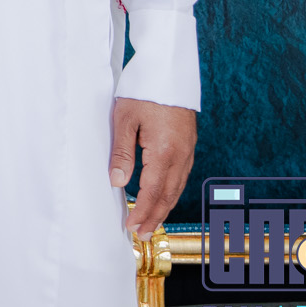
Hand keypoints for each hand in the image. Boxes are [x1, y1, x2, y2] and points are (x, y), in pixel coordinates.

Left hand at [110, 97, 196, 236]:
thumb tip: (117, 182)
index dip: (142, 212)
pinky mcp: (188, 144)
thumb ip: (122, 153)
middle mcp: (181, 155)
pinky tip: (163, 197)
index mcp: (165, 151)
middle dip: (154, 217)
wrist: (168, 71)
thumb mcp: (124, 120)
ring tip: (150, 223)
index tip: (131, 227)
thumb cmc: (143, 92)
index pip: (152, 191)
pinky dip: (172, 192)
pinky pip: (182, 176)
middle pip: (168, 195)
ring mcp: (187, 150)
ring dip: (163, 207)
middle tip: (141, 235)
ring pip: (177, 187)